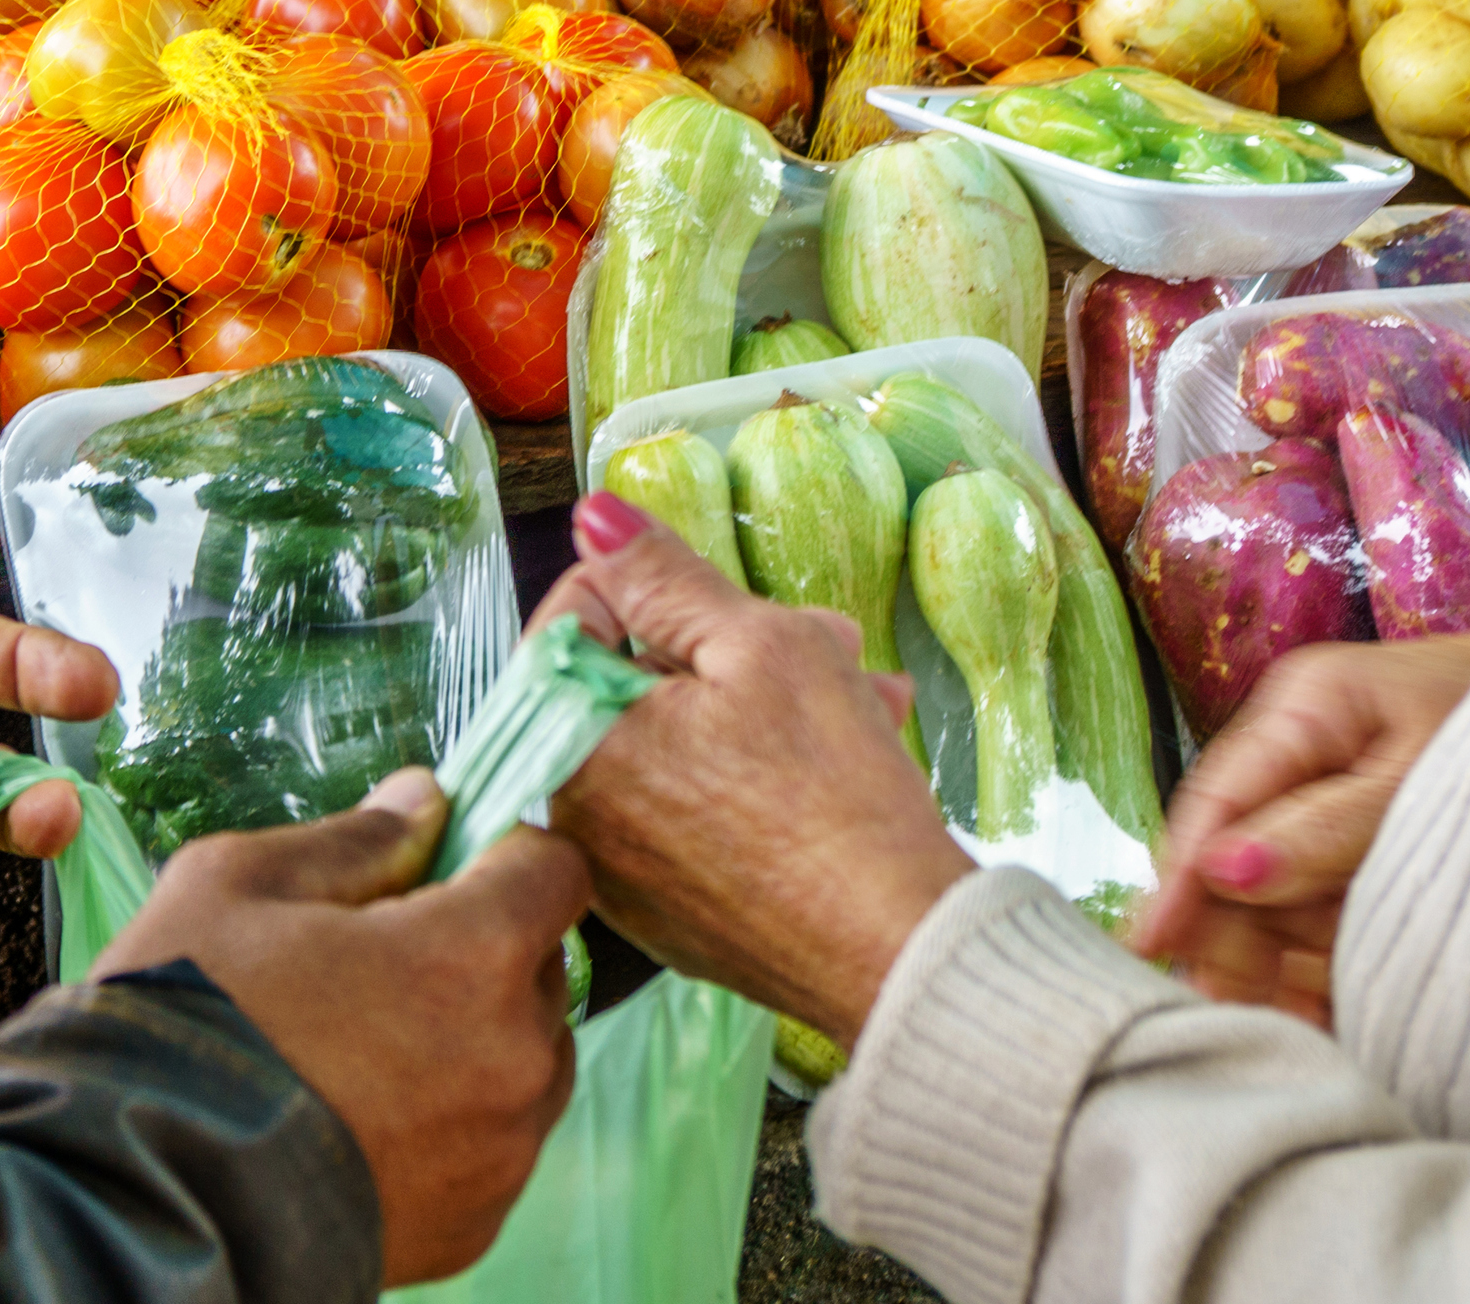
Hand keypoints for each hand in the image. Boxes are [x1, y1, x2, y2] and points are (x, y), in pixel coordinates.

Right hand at [97, 769, 588, 1286]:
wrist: (141, 1200)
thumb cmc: (183, 1021)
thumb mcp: (239, 884)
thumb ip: (355, 838)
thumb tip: (423, 803)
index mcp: (469, 958)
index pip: (554, 870)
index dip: (503, 852)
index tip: (445, 863)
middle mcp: (512, 1060)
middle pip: (542, 968)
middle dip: (480, 947)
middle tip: (376, 959)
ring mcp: (499, 1156)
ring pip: (526, 1062)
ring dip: (474, 1037)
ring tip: (365, 1047)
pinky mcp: (473, 1226)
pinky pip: (492, 1145)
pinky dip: (450, 1122)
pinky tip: (362, 1117)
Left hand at [539, 496, 973, 1045]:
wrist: (900, 953)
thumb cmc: (832, 796)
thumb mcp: (758, 645)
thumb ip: (663, 574)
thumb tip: (594, 516)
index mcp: (568, 743)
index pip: (571, 616)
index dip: (658, 587)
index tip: (731, 600)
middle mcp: (573, 819)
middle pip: (632, 683)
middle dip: (730, 647)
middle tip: (827, 640)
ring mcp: (620, 877)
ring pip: (675, 745)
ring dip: (763, 705)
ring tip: (864, 695)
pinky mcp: (671, 915)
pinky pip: (693, 813)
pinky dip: (752, 777)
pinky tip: (840, 761)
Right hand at [1130, 631, 1469, 1021]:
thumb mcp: (1423, 771)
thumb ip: (1330, 826)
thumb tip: (1224, 872)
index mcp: (1304, 710)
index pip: (1217, 801)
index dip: (1180, 879)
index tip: (1151, 947)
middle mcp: (1299, 757)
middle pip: (1235, 861)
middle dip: (1241, 934)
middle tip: (1248, 1006)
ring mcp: (1325, 806)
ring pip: (1275, 900)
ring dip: (1287, 956)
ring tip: (1314, 1007)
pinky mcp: (1356, 852)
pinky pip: (1318, 915)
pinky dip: (1322, 962)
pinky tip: (1330, 1005)